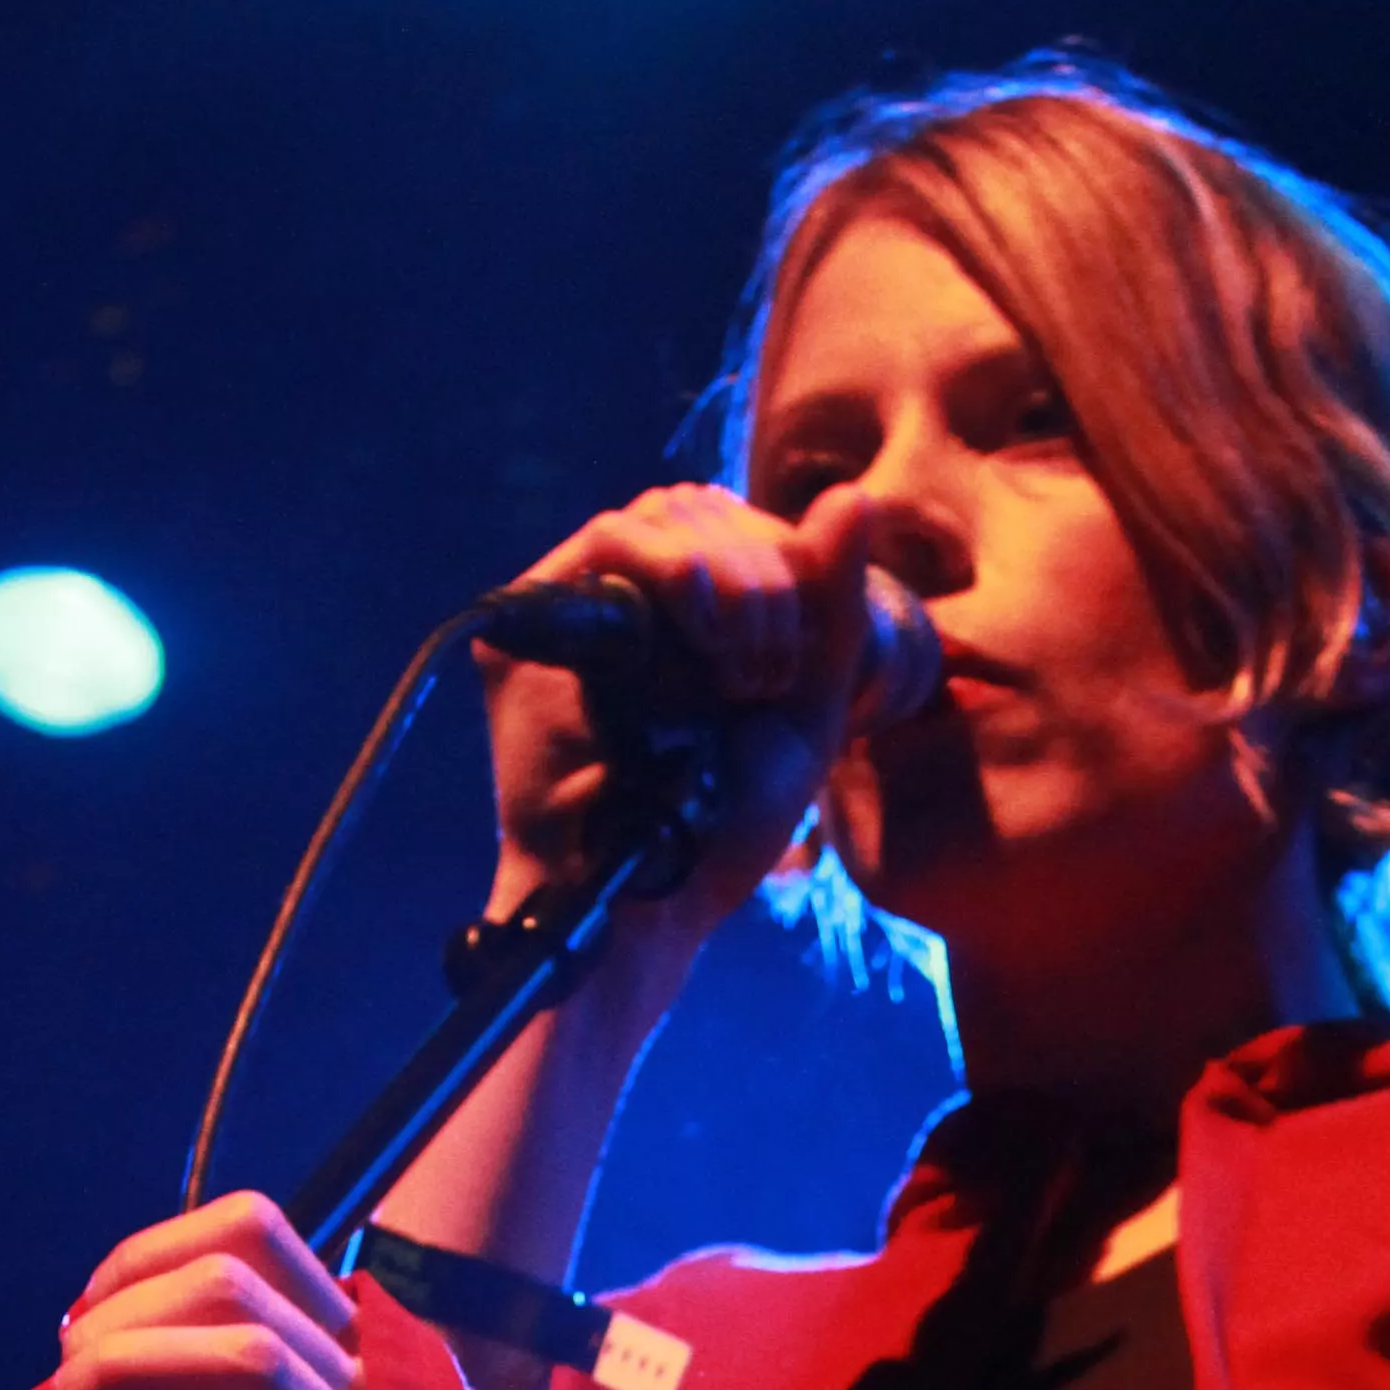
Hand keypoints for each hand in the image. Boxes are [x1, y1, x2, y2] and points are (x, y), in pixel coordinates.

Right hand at [477, 477, 881, 963]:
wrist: (656, 895)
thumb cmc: (728, 824)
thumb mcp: (809, 711)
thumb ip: (833, 607)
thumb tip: (853, 494)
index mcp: (691, 614)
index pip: (736, 522)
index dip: (780, 557)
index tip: (794, 652)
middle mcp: (629, 602)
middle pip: (698, 508)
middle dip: (759, 570)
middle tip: (767, 670)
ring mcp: (579, 609)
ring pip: (656, 515)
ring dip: (723, 573)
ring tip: (738, 669)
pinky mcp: (536, 624)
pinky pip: (606, 542)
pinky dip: (670, 567)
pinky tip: (705, 630)